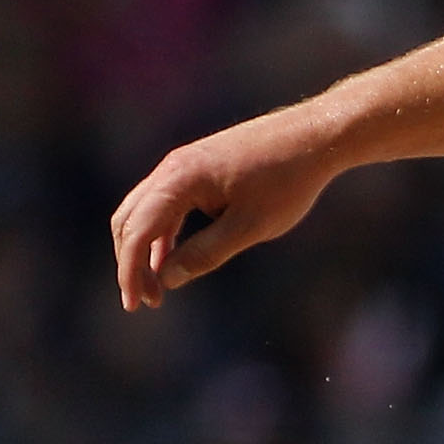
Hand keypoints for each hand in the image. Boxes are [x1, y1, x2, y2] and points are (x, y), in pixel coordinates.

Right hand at [110, 107, 340, 309]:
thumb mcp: (249, 226)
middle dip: (132, 263)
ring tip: (157, 287)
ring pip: (144, 211)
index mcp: (179, 179)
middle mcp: (172, 168)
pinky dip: (162, 233)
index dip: (130, 271)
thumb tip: (168, 279)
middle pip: (129, 220)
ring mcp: (183, 165)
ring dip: (145, 249)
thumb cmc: (287, 180)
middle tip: (145, 301)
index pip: (137, 231)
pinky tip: (171, 259)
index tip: (135, 305)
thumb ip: (207, 253)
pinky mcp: (197, 168)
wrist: (314, 138)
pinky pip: (166, 204)